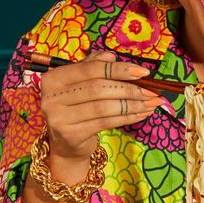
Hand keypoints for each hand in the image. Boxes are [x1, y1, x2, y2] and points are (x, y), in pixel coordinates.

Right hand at [39, 50, 162, 162]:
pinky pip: (105, 123)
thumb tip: (112, 57)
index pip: (91, 68)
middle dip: (129, 88)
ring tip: (150, 104)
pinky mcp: (71, 135)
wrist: (66, 145)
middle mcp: (52, 96)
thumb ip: (92, 67)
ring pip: (103, 107)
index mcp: (54, 78)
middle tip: (151, 91)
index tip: (143, 72)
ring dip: (132, 104)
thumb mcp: (81, 86)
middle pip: (98, 88)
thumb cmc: (77, 111)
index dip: (119, 69)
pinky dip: (126, 118)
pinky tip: (141, 114)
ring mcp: (59, 117)